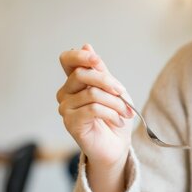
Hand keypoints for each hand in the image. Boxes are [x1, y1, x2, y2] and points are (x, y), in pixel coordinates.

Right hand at [57, 44, 133, 167]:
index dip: (80, 56)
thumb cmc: (115, 118)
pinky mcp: (70, 122)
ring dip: (116, 103)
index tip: (97, 60)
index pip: (67, 60)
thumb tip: (86, 45)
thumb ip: (101, 72)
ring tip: (126, 113)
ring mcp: (66, 108)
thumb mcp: (113, 91)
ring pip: (92, 93)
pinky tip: (119, 121)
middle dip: (109, 82)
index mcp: (75, 82)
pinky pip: (93, 109)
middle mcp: (66, 93)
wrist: (116, 146)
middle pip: (82, 74)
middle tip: (124, 94)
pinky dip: (111, 114)